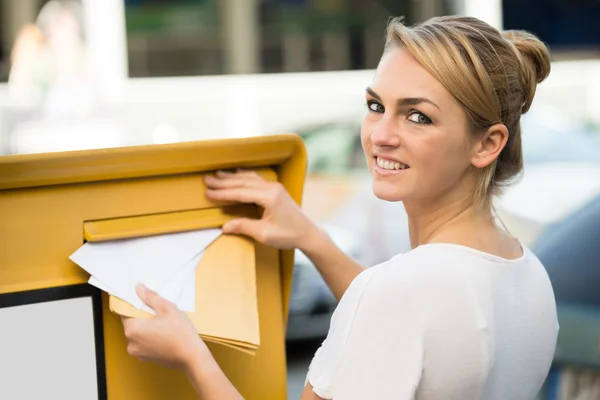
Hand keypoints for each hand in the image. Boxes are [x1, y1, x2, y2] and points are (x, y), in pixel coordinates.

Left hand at [122, 284, 209, 369]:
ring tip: (165, 323)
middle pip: (132, 323)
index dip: (135, 305)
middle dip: (144, 316)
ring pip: (139, 334)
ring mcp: (138, 353)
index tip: (146, 302)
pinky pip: (145, 343)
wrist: (192, 356)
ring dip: (148, 327)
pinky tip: (166, 334)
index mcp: (132, 329)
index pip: (125, 312)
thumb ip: (150, 297)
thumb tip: (138, 288)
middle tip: (160, 312)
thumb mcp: (167, 308)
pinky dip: (152, 337)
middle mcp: (131, 343)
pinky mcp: (146, 358)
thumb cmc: (180, 333)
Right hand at [205, 170, 319, 250]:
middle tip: (207, 180)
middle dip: (224, 182)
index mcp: (269, 197)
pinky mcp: (276, 190)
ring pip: (249, 178)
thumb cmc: (288, 235)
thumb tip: (225, 226)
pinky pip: (256, 179)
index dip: (223, 193)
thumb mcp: (264, 234)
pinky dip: (244, 177)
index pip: (241, 193)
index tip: (208, 193)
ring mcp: (275, 187)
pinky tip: (236, 174)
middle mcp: (272, 188)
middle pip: (243, 182)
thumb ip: (244, 227)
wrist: (308, 234)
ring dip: (232, 177)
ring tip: (217, 175)